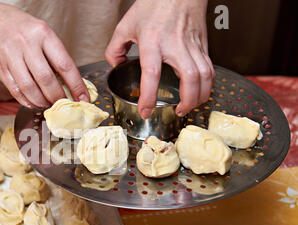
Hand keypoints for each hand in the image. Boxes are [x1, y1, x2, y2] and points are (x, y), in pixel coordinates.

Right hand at [0, 1, 88, 107]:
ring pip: (30, 88)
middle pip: (46, 80)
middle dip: (58, 97)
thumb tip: (69, 82)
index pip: (64, 65)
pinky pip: (16, 91)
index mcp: (42, 34)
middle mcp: (26, 45)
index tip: (82, 98)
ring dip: (42, 101)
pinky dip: (27, 101)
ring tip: (49, 104)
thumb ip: (53, 54)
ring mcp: (11, 57)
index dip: (76, 85)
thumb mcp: (41, 31)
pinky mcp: (0, 69)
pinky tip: (34, 103)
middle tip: (63, 104)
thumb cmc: (17, 26)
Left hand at [105, 0, 214, 117]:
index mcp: (153, 41)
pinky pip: (210, 68)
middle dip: (187, 100)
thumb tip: (116, 65)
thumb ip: (115, 48)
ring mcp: (192, 45)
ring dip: (200, 95)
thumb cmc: (154, 4)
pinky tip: (199, 91)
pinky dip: (207, 84)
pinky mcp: (203, 44)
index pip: (152, 73)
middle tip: (178, 111)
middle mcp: (175, 45)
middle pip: (190, 78)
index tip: (146, 110)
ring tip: (190, 106)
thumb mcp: (126, 25)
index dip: (149, 96)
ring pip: (205, 75)